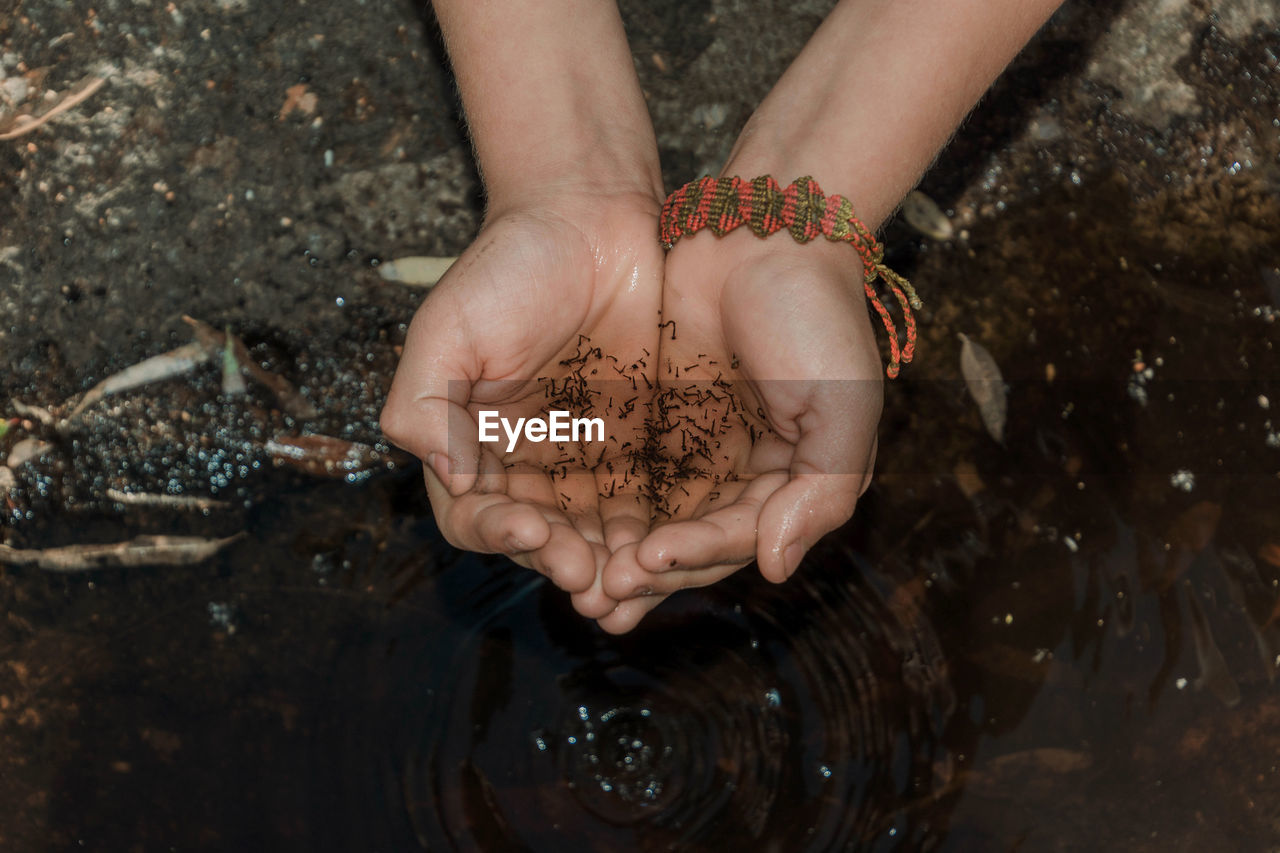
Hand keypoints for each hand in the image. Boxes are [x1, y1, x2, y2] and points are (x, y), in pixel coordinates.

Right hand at [381, 193, 664, 619]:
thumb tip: (448, 478)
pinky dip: (657, 534)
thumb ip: (424, 405)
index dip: (500, 533)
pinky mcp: (645, 447)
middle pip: (541, 540)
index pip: (476, 517)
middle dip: (562, 562)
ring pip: (597, 535)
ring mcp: (589, 459)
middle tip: (589, 575)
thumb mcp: (448, 330)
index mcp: (472, 446)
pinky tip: (671, 548)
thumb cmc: (509, 267)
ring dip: (610, 566)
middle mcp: (528, 465)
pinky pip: (652, 504)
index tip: (533, 527)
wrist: (593, 217)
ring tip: (630, 581)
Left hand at [595, 227, 882, 632]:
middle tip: (598, 598)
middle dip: (646, 574)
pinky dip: (598, 503)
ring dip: (616, 552)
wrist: (765, 230)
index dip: (694, 558)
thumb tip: (776, 568)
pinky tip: (561, 525)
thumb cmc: (817, 318)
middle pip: (688, 544)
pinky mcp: (653, 416)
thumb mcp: (843, 409)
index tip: (648, 560)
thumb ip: (819, 494)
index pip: (738, 540)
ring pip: (650, 517)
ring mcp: (695, 445)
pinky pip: (621, 471)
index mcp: (790, 482)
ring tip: (574, 579)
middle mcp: (742, 474)